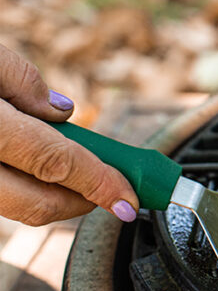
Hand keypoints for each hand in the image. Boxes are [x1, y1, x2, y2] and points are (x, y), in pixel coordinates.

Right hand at [0, 45, 138, 225]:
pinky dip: (26, 188)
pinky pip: (0, 198)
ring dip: (55, 197)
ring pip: (18, 208)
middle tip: (114, 189)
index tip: (130, 198)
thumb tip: (64, 111)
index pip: (55, 163)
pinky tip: (38, 167)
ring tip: (82, 174)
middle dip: (84, 202)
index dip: (100, 183)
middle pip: (38, 205)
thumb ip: (25, 82)